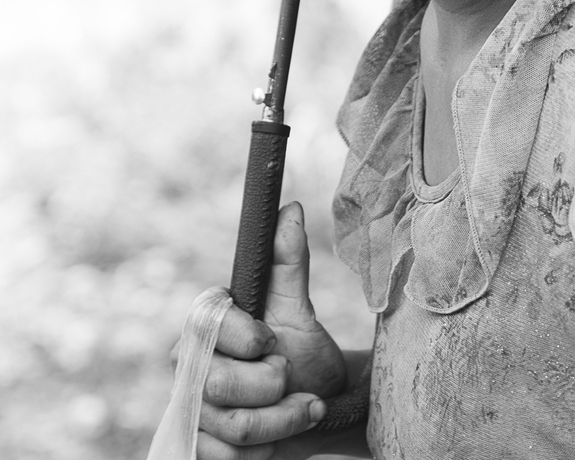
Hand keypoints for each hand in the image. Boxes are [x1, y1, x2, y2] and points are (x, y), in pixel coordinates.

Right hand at [191, 202, 349, 458]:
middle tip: (291, 377)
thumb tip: (290, 208)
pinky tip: (282, 439)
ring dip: (281, 420)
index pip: (205, 325)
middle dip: (272, 385)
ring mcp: (189, 412)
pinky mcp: (198, 451)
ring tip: (304, 407)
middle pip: (217, 383)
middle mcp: (187, 368)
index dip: (245, 337)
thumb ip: (288, 262)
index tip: (273, 342)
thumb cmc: (304, 356)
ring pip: (228, 425)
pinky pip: (225, 458)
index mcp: (205, 327)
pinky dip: (267, 448)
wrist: (319, 408)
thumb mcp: (298, 310)